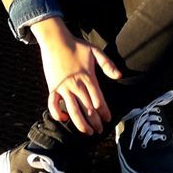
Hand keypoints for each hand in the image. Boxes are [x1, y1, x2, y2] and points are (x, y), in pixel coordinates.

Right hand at [31, 17, 121, 134]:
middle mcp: (76, 85)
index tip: (108, 119)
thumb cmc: (76, 45)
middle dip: (95, 122)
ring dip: (80, 124)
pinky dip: (57, 113)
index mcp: (88, 77)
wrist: (55, 40)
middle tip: (99, 130)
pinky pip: (53, 104)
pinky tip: (63, 119)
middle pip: (88, 109)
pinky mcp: (52, 87)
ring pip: (72, 111)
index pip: (98, 100)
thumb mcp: (95, 51)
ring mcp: (63, 87)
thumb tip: (119, 76)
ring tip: (87, 132)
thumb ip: (107, 64)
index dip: (104, 112)